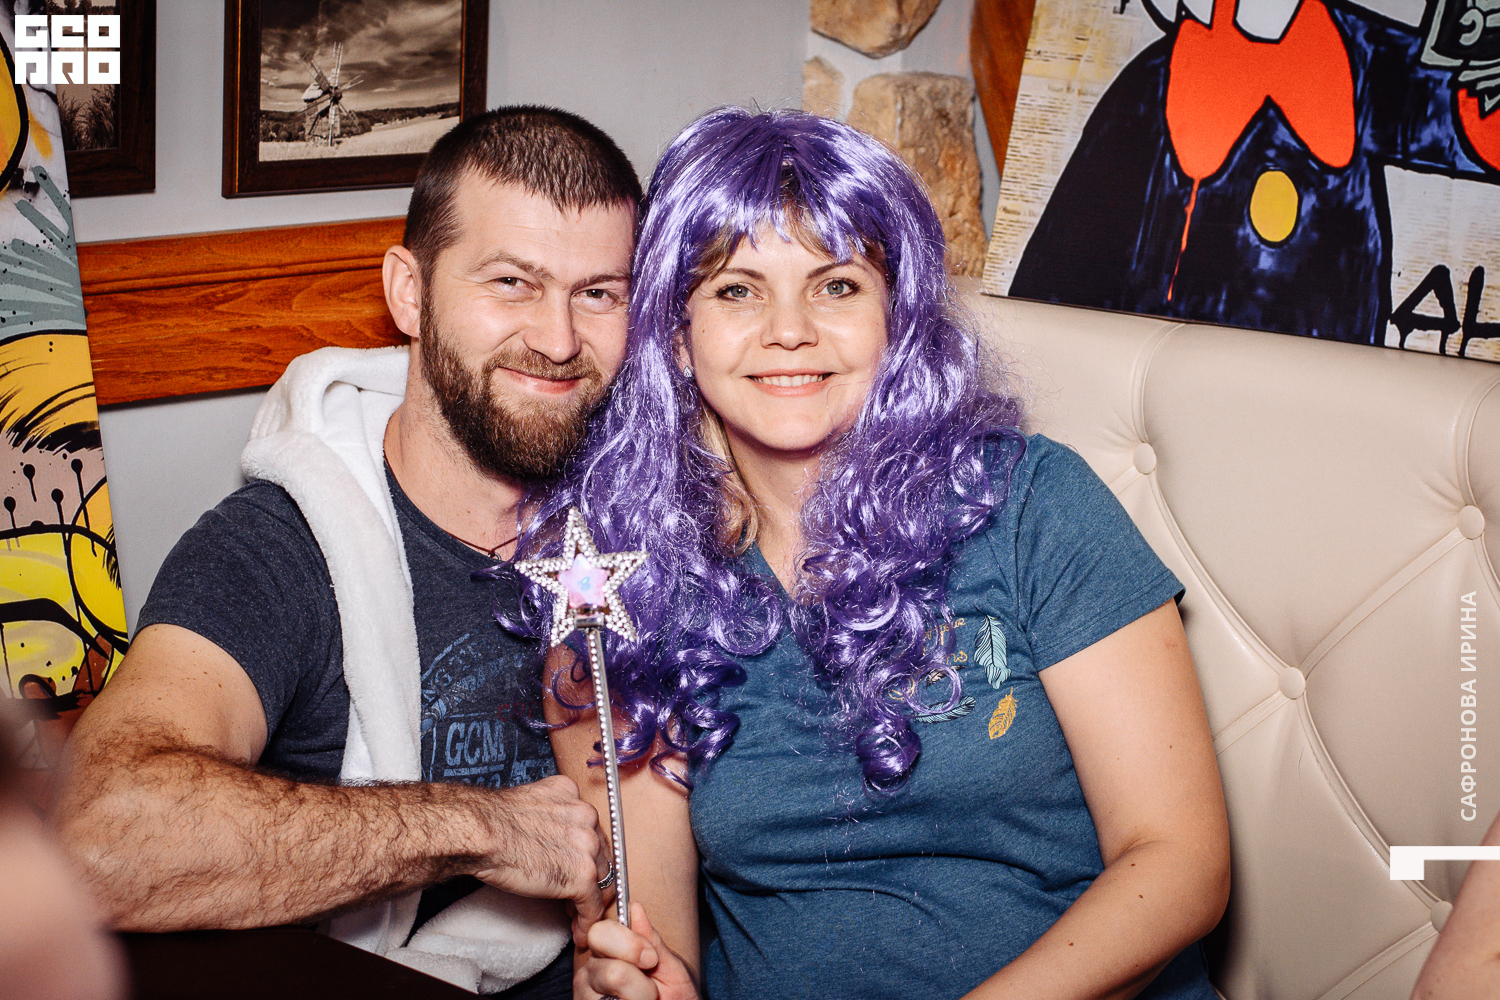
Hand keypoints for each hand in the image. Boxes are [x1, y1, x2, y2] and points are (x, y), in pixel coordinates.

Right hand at [470, 775, 609, 943]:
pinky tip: (580, 932)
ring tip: (578, 916)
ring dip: (592, 900)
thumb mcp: (527, 802)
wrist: (480, 833)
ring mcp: (587, 847)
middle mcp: (586, 816)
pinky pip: (592, 904)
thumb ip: (546, 812)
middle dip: (592, 876)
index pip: (589, 827)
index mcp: (571, 795)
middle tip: (579, 896)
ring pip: (602, 880)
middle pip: (600, 853)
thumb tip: (544, 832)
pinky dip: (588, 922)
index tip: (577, 866)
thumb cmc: (489, 821)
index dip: (585, 851)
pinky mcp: (581, 875)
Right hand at [577, 902, 698, 999]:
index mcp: (610, 955)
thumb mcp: (671, 971)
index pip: (601, 929)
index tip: (651, 959)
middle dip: (635, 968)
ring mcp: (585, 997)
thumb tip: (635, 908)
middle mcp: (590, 974)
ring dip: (640, 993)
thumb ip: (652, 942)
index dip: (629, 941)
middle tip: (651, 987)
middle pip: (603, 950)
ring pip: (612, 976)